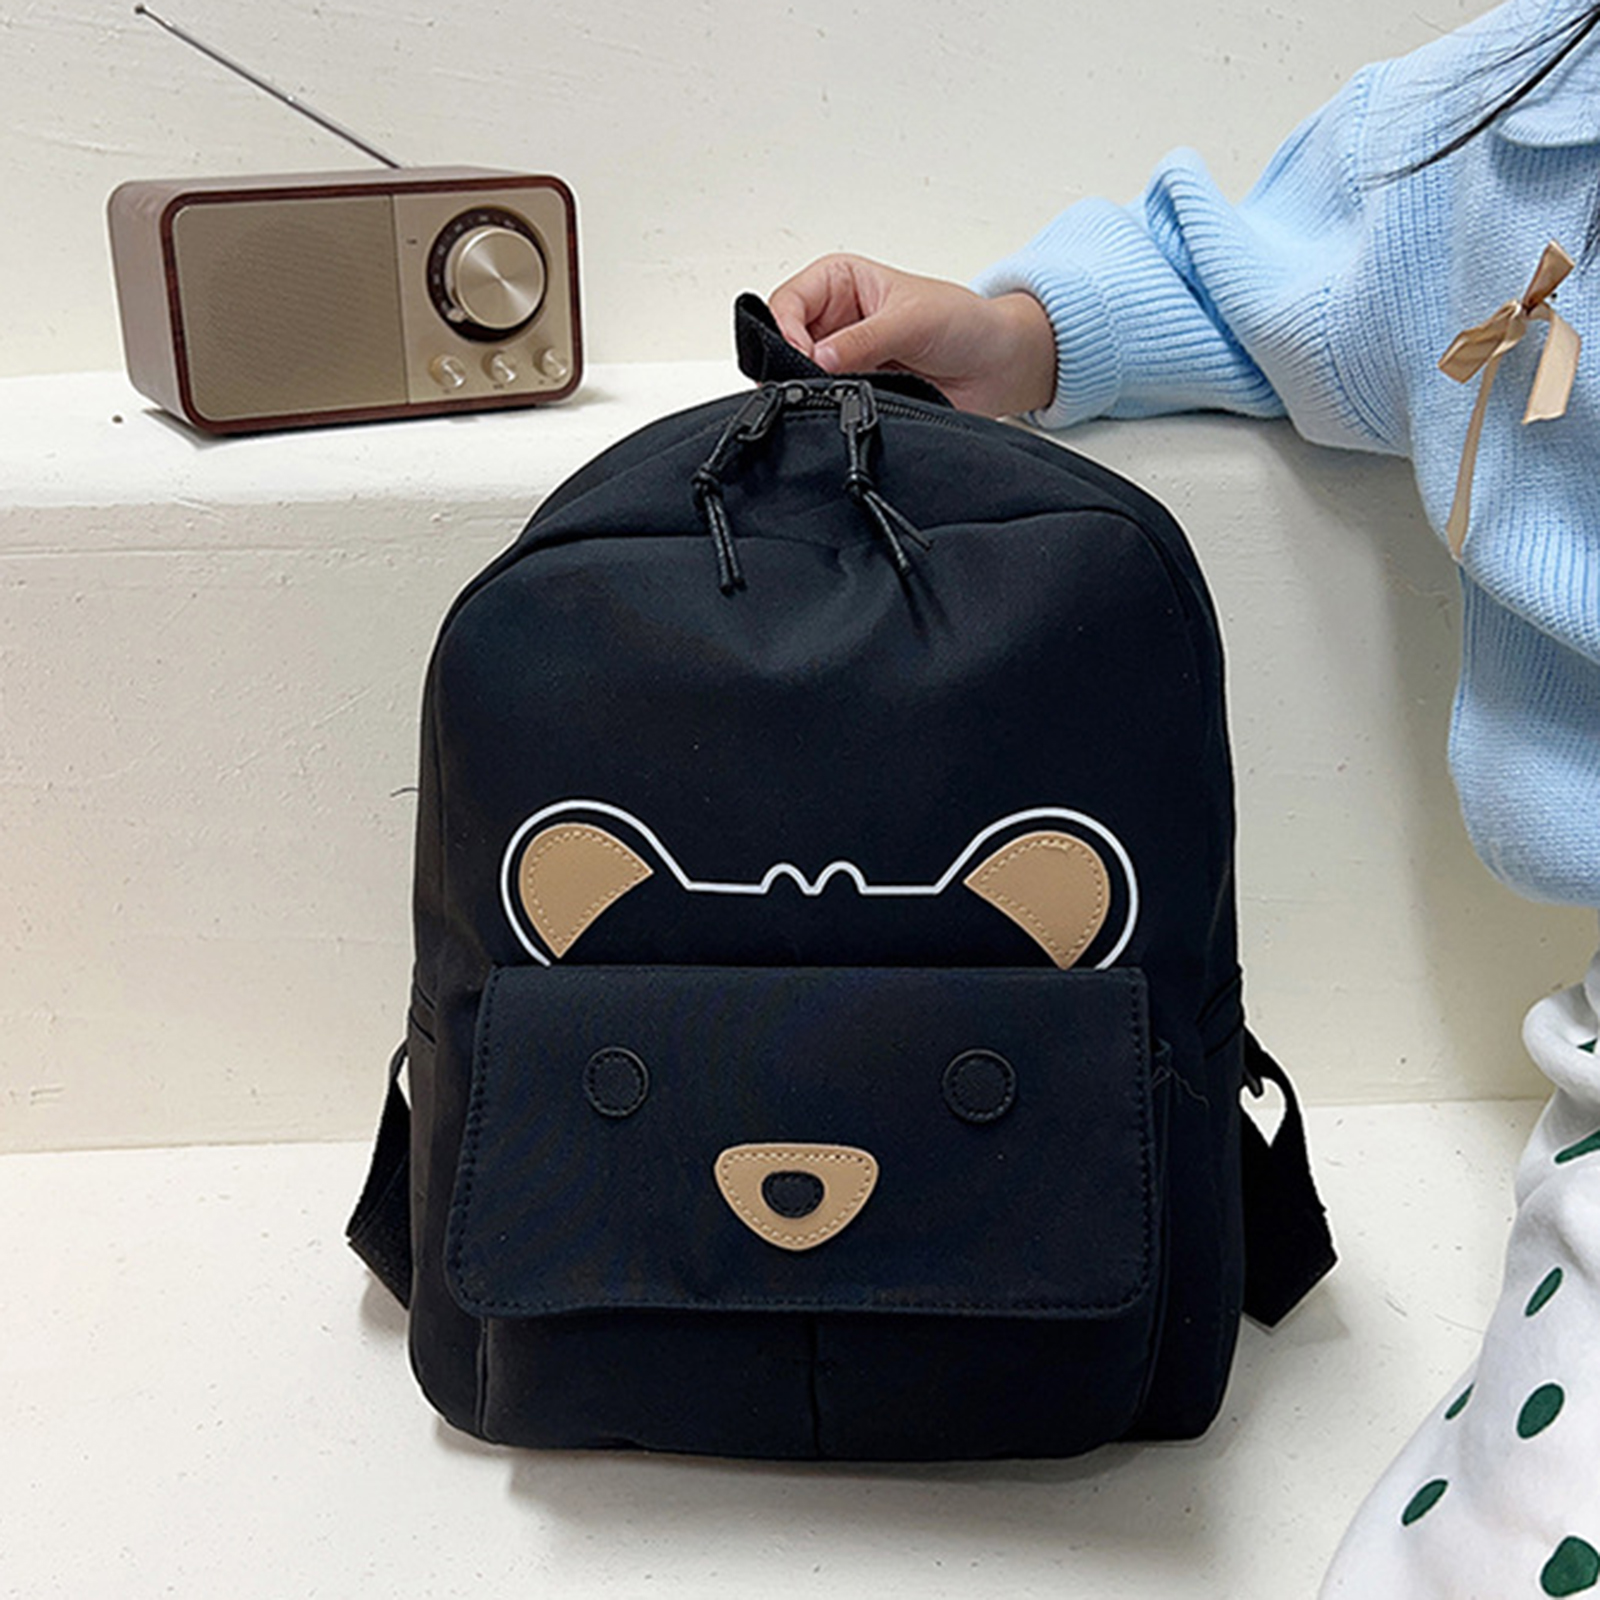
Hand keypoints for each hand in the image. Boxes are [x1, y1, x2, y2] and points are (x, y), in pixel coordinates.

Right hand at [768, 254, 1056, 417]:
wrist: (998, 365)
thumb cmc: (964, 323)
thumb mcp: (912, 320)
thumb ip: (863, 340)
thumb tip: (819, 359)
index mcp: (839, 281)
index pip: (787, 302)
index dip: (786, 331)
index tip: (804, 359)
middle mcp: (833, 319)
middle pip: (784, 342)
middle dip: (792, 364)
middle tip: (810, 384)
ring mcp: (841, 359)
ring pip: (800, 377)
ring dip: (812, 390)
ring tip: (834, 397)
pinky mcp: (853, 391)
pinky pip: (826, 404)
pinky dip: (830, 410)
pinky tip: (843, 412)